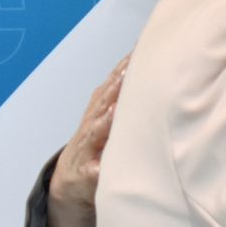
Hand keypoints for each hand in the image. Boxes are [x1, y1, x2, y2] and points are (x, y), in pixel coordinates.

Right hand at [46, 55, 129, 226]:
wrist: (69, 176)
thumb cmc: (98, 138)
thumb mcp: (110, 113)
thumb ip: (126, 92)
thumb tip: (156, 65)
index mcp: (102, 106)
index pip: (115, 83)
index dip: (126, 67)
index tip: (140, 50)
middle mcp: (94, 122)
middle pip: (104, 101)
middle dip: (115, 87)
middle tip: (128, 72)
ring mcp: (88, 146)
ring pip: (95, 131)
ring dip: (104, 122)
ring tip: (113, 112)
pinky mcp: (85, 172)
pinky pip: (91, 171)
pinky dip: (95, 168)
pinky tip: (100, 167)